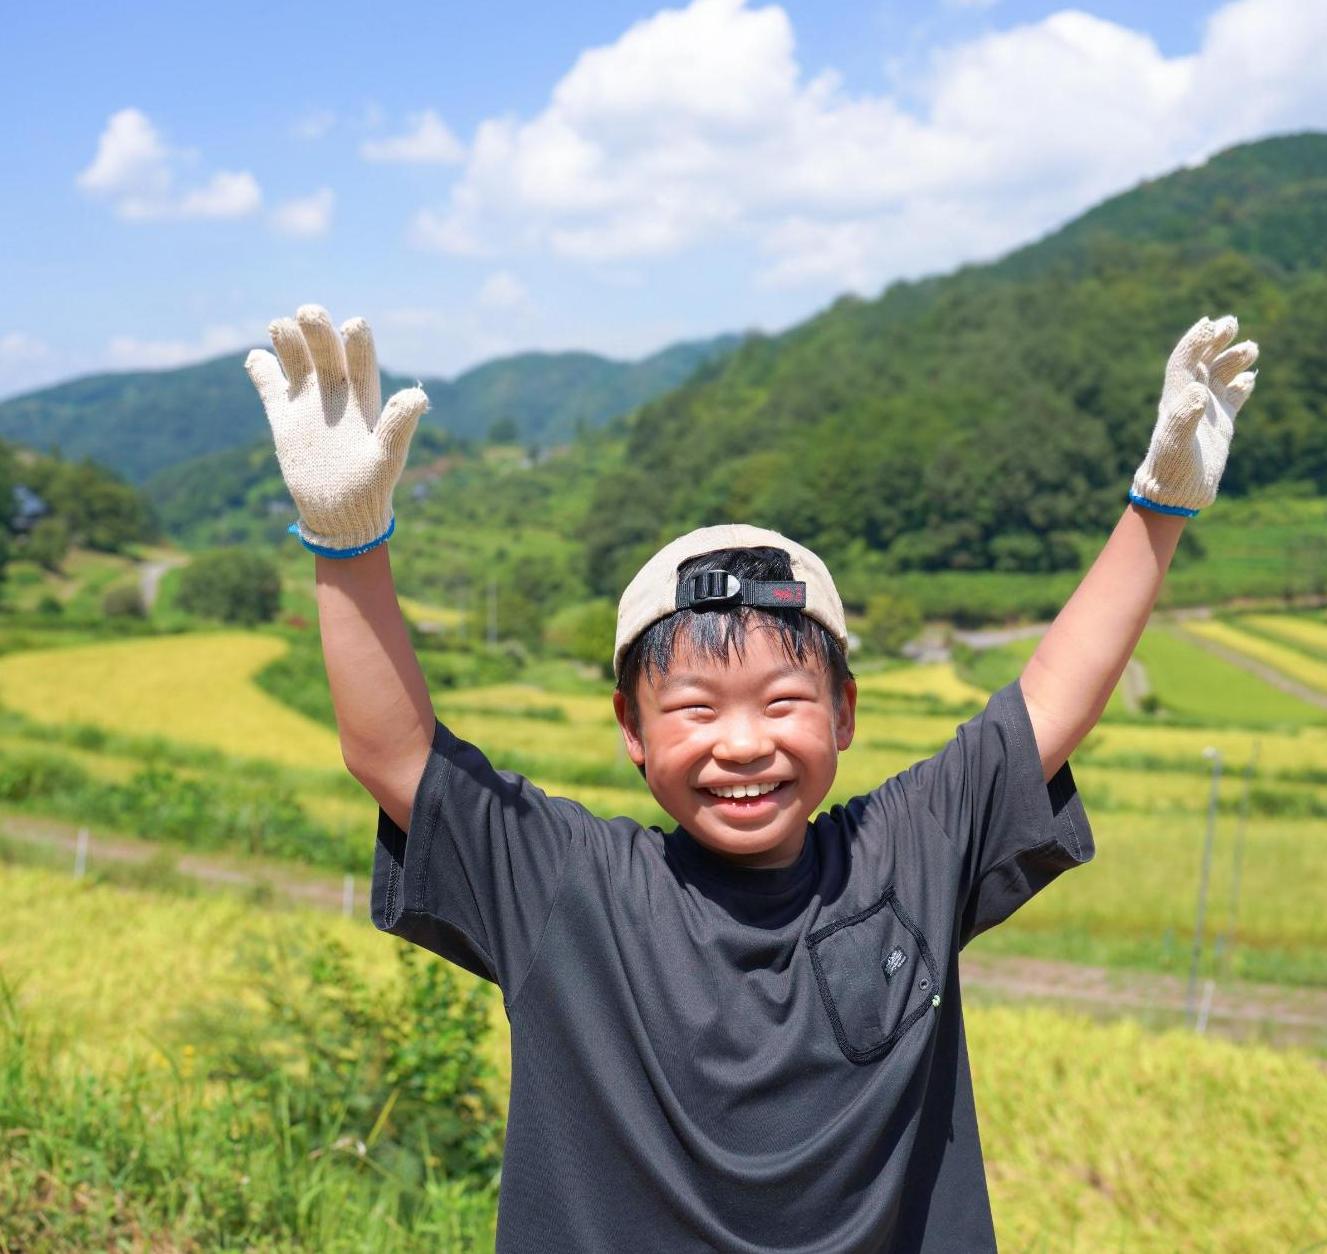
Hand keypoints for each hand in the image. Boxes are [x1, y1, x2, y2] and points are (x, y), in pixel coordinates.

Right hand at [244, 304, 428, 556]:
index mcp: (364, 398)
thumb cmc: (370, 488)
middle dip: (318, 330)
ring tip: (280, 325)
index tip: (353, 325)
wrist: (340, 514)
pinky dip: (262, 371)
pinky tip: (256, 358)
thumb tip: (419, 396)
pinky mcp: (285, 417)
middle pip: (327, 352)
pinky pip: (271, 387)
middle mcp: (337, 393)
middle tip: (308, 311)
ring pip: (297, 361)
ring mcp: (309, 403)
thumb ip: (398, 426)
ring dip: (288, 342)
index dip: (357, 342)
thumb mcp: (386, 458)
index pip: (362, 360)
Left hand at [1128, 314, 1257, 515]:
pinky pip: (1232, 398)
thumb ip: (1184, 417)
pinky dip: (1241, 386)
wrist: (1176, 494)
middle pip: (1202, 363)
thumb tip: (1198, 390)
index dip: (1195, 343)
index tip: (1209, 325)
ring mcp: (1206, 412)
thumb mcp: (1176, 443)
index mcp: (1175, 400)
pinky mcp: (1220, 426)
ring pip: (1219, 377)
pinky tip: (1250, 377)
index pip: (1183, 362)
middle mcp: (1189, 401)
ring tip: (1251, 348)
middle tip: (1231, 323)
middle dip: (1215, 342)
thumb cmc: (1171, 469)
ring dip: (1232, 360)